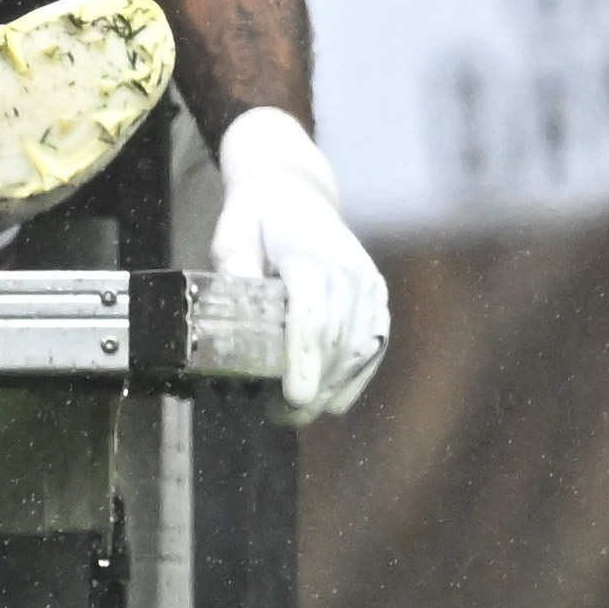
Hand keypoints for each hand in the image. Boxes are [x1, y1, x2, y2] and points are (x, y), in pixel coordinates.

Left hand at [211, 107, 386, 423]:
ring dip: (332, 386)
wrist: (296, 191)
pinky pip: (374, 344)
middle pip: (336, 340)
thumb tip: (231, 314)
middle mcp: (347, 270)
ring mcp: (368, 283)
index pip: (312, 315)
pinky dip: (355, 375)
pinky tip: (331, 398)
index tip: (295, 396)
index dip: (304, 359)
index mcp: (310, 255)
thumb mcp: (232, 235)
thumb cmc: (257, 217)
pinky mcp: (377, 295)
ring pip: (359, 348)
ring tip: (298, 412)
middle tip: (282, 416)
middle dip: (313, 385)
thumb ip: (233, 271)